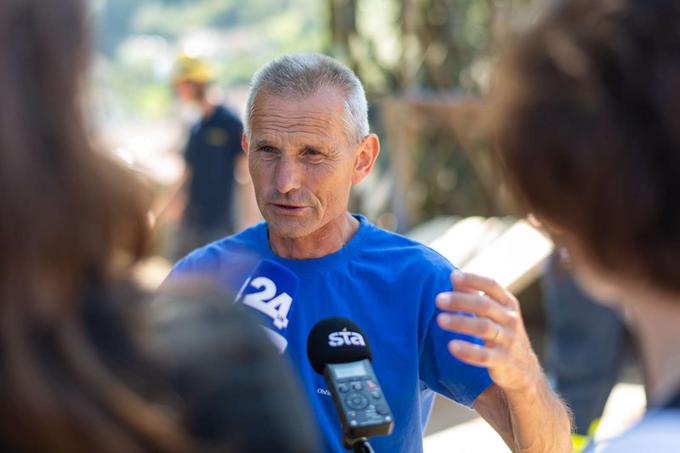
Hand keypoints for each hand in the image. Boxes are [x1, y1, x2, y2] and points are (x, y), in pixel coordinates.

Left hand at [436, 271, 541, 392]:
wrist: (524, 369)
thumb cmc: (502, 332)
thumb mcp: (495, 312)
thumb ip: (476, 295)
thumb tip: (453, 276)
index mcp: (508, 304)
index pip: (491, 286)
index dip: (473, 280)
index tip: (453, 277)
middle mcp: (510, 319)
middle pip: (484, 305)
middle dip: (460, 301)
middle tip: (438, 299)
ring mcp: (508, 340)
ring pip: (483, 328)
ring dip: (460, 322)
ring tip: (440, 319)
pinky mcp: (503, 360)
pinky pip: (484, 356)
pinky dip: (468, 351)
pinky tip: (451, 346)